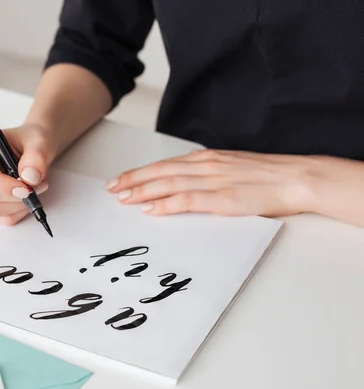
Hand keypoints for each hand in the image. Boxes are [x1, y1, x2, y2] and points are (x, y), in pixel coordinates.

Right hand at [0, 124, 54, 224]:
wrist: (34, 149)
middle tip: (38, 185)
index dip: (1, 183)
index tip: (25, 188)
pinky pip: (2, 217)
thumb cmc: (31, 141)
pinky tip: (27, 196)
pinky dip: (20, 211)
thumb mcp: (39, 142)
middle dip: (16, 195)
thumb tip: (29, 177)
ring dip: (20, 203)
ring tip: (36, 187)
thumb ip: (36, 156)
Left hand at [107, 149, 320, 217]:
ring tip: (122, 198)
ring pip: (168, 184)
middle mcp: (205, 166)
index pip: (165, 165)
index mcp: (206, 159)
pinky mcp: (223, 198)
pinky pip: (188, 200)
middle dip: (133, 180)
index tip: (121, 179)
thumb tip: (185, 184)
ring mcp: (213, 181)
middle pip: (160, 172)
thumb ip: (207, 174)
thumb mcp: (230, 168)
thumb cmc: (266, 176)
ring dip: (142, 191)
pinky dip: (166, 204)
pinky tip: (150, 210)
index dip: (140, 173)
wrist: (296, 177)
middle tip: (112, 188)